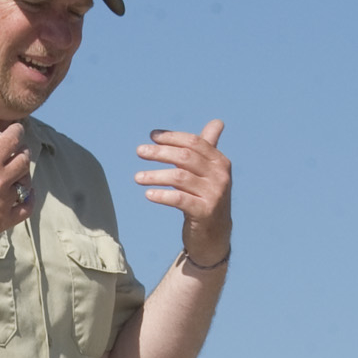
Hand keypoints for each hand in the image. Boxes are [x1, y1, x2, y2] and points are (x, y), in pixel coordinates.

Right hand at [0, 105, 33, 251]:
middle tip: (16, 149)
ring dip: (23, 173)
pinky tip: (24, 191)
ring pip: (26, 181)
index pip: (12, 139)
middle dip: (21, 150)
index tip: (16, 130)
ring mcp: (3, 203)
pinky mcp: (3, 221)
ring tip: (15, 170)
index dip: (16, 131)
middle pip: (23, 159)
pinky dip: (29, 197)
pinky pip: (27, 207)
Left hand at [135, 121, 230, 266]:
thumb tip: (218, 122)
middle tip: (139, 151)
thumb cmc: (207, 197)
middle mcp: (220, 176)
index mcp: (220, 162)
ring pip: (179, 177)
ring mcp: (214, 195)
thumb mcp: (210, 172)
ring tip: (137, 177)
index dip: (171, 137)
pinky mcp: (204, 212)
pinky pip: (179, 199)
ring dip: (155, 176)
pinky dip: (162, 195)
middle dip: (160, 153)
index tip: (152, 136)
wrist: (215, 235)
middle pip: (185, 157)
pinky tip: (148, 195)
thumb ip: (209, 148)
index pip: (193, 142)